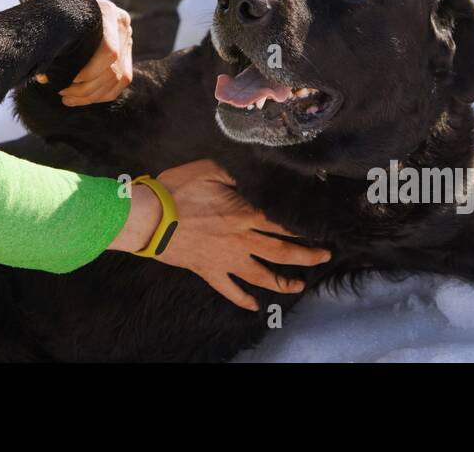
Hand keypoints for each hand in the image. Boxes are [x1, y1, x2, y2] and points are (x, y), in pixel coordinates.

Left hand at [28, 0, 131, 105]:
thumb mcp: (56, 19)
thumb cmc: (56, 7)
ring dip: (95, 95)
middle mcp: (123, 24)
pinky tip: (83, 97)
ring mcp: (127, 36)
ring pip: (121, 78)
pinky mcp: (126, 49)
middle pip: (116, 69)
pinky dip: (103, 92)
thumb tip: (45, 78)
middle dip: (88, 89)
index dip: (90, 72)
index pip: (109, 51)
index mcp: (108, 12)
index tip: (68, 82)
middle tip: (64, 95)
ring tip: (70, 99)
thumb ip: (54, 43)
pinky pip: (122, 78)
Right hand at [111, 159, 331, 310]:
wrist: (148, 218)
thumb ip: (235, 173)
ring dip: (282, 282)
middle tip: (324, 258)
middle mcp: (240, 240)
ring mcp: (224, 259)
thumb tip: (251, 177)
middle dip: (306, 257)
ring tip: (298, 286)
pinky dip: (242, 299)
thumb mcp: (208, 168)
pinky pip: (229, 290)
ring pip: (261, 276)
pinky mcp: (207, 270)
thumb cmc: (176, 190)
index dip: (303, 227)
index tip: (320, 230)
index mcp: (243, 214)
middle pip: (281, 252)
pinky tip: (254, 306)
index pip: (282, 224)